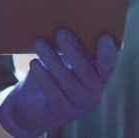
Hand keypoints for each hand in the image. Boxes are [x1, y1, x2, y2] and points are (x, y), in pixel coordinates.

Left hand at [0, 30, 117, 137]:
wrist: (31, 108)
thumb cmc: (52, 76)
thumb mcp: (64, 61)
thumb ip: (71, 49)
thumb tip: (64, 24)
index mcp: (99, 76)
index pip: (108, 65)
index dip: (108, 53)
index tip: (105, 37)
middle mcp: (94, 93)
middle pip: (87, 72)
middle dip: (74, 51)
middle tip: (61, 32)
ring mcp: (78, 105)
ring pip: (69, 82)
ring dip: (53, 60)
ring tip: (40, 43)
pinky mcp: (61, 113)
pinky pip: (54, 93)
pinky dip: (44, 77)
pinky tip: (35, 64)